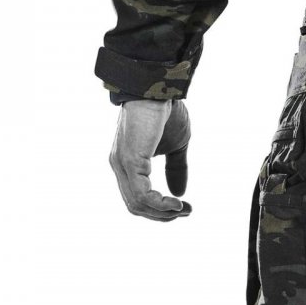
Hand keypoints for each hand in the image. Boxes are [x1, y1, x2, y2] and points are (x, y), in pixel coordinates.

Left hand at [108, 100, 191, 221]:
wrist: (159, 89)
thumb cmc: (166, 113)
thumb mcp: (176, 146)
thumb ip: (176, 169)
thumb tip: (179, 194)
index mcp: (128, 164)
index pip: (138, 198)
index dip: (160, 209)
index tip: (184, 208)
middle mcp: (120, 166)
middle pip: (136, 206)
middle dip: (162, 215)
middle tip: (185, 211)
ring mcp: (122, 164)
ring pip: (137, 204)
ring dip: (163, 212)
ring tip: (182, 208)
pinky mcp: (130, 161)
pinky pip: (141, 194)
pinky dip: (160, 204)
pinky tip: (176, 203)